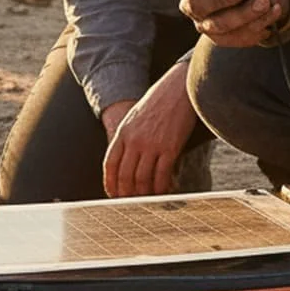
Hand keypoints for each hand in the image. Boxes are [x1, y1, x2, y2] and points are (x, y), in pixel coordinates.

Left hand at [102, 65, 197, 196]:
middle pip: (125, 176)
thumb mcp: (136, 116)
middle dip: (127, 194)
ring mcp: (152, 145)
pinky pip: (162, 175)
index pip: (110, 164)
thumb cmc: (159, 100)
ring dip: (144, 194)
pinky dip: (162, 188)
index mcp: (123, 132)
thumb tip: (130, 159)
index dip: (110, 182)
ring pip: (143, 179)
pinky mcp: (170, 148)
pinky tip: (164, 192)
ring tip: (148, 200)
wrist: (179, 87)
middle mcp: (134, 140)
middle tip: (131, 204)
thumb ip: (129, 136)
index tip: (113, 194)